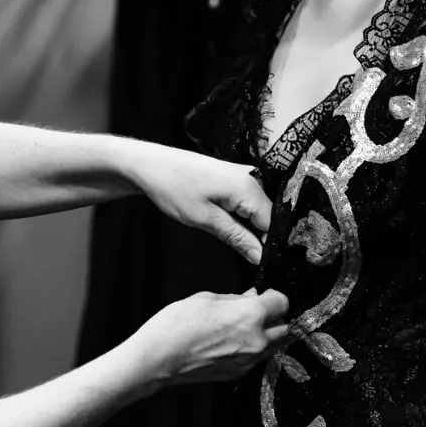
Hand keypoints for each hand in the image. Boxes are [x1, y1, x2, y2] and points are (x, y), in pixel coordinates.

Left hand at [125, 144, 271, 264]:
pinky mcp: (234, 178)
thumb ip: (237, 238)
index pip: (273, 224)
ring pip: (255, 211)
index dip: (266, 245)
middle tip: (237, 249)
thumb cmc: (174, 187)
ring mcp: (243, 176)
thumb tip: (260, 256)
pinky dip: (238, 216)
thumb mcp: (206, 219)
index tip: (257, 261)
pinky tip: (223, 221)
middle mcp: (252, 178)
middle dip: (257, 236)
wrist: (152, 165)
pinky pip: (246, 202)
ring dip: (245, 226)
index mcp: (249, 187)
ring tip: (223, 230)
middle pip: (267, 217)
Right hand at [135, 288, 288, 386]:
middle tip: (258, 310)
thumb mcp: (207, 298)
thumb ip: (236, 298)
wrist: (158, 358)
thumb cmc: (177, 325)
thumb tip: (251, 297)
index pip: (282, 302)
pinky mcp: (237, 374)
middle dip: (276, 317)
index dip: (273, 295)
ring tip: (245, 326)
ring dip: (268, 335)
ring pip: (274, 346)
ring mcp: (248, 361)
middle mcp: (256, 340)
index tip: (264, 294)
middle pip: (285, 328)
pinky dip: (253, 349)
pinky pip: (256, 359)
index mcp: (251, 315)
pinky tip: (233, 342)